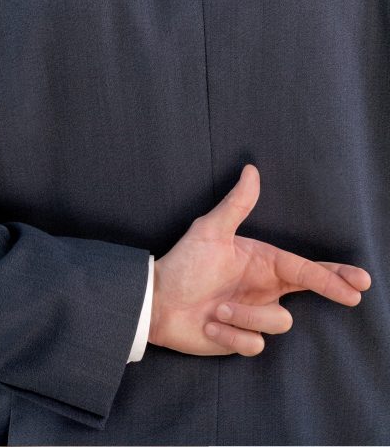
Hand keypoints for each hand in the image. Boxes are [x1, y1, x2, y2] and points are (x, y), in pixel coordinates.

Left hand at [149, 164, 371, 356]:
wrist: (155, 302)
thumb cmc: (182, 265)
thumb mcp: (209, 233)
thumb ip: (235, 206)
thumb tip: (251, 170)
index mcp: (262, 263)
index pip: (305, 268)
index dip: (334, 274)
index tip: (359, 281)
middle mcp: (263, 289)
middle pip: (310, 292)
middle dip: (331, 290)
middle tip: (351, 296)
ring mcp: (254, 315)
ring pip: (278, 322)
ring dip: (246, 316)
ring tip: (217, 309)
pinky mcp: (241, 339)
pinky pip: (254, 344)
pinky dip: (230, 335)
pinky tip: (209, 326)